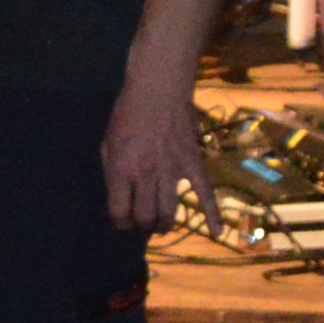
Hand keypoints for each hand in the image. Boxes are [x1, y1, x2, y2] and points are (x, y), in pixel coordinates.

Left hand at [100, 61, 202, 233]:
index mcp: (121, 170)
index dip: (120, 223)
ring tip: (162, 224)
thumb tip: (119, 196)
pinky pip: (205, 193)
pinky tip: (216, 232)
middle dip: (141, 225)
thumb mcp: (107, 143)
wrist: (159, 90)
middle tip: (142, 221)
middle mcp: (146, 175)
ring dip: (164, 224)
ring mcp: (172, 171)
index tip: (123, 222)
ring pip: (169, 212)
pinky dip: (212, 214)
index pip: (120, 213)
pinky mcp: (193, 164)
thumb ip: (111, 172)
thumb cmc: (127, 114)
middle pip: (145, 217)